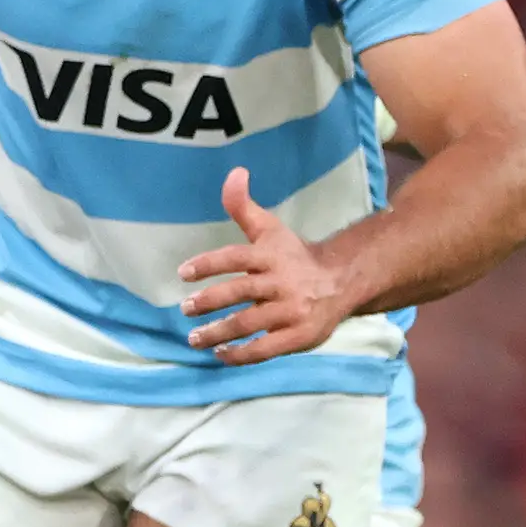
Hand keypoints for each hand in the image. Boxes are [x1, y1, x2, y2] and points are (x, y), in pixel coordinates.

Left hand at [178, 166, 353, 363]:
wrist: (342, 281)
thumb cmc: (295, 256)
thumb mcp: (270, 229)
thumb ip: (244, 207)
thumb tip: (234, 172)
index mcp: (272, 255)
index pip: (235, 257)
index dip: (208, 264)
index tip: (183, 273)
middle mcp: (282, 282)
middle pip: (240, 291)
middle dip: (208, 301)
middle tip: (185, 308)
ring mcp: (292, 310)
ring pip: (249, 322)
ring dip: (218, 333)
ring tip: (194, 338)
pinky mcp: (300, 335)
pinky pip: (266, 348)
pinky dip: (241, 354)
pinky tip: (221, 355)